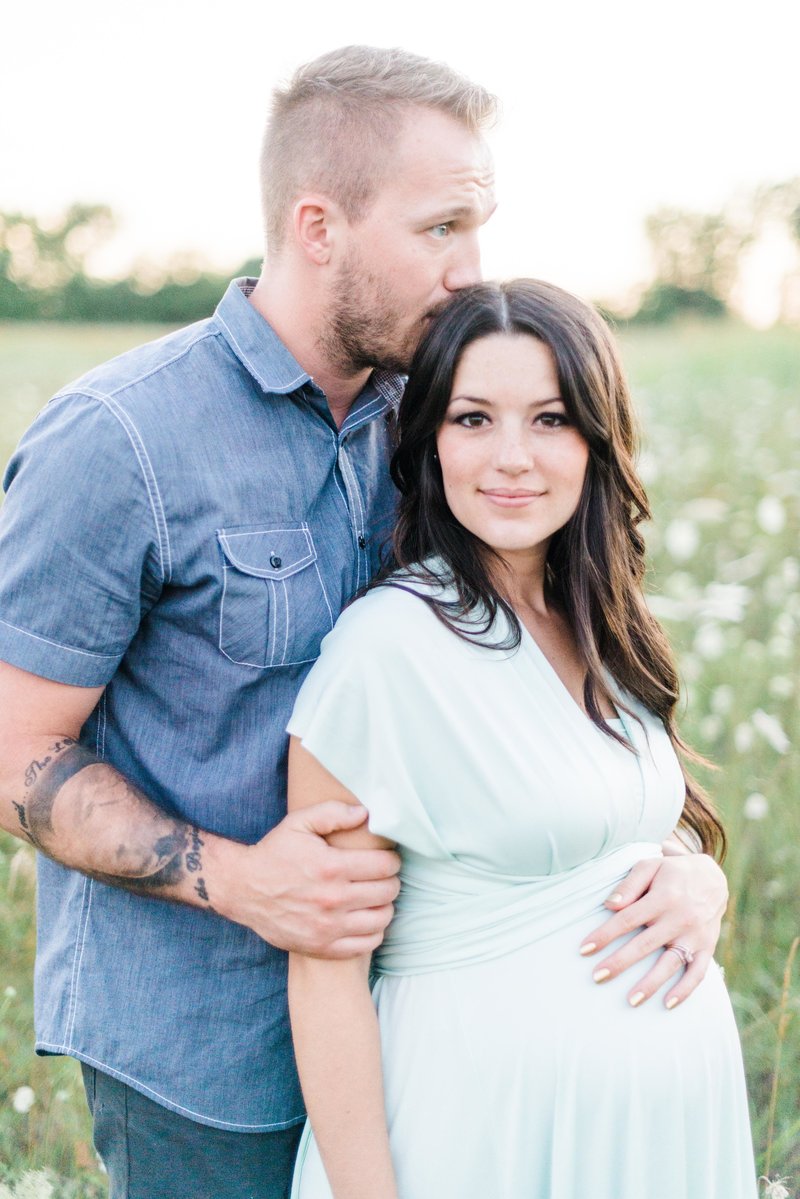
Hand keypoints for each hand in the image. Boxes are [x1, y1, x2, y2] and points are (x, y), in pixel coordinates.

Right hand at [211, 801, 400, 957]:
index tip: (388, 859)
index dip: (392, 860)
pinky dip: (374, 931)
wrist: (243, 890)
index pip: (385, 866)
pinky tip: (365, 918)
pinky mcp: (323, 947)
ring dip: (385, 906)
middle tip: (383, 877)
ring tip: (376, 897)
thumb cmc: (275, 853)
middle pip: (387, 892)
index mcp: (331, 867)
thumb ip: (333, 813)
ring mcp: (328, 927)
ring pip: (382, 919)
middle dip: (391, 881)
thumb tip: (365, 813)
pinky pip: (367, 944)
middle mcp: (333, 899)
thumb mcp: (299, 823)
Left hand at [579, 854, 727, 1008]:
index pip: (628, 919)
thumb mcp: (651, 866)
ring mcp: (695, 936)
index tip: (584, 948)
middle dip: (620, 962)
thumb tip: (609, 905)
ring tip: (630, 1000)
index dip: (605, 934)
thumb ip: (630, 884)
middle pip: (645, 944)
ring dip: (651, 984)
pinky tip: (668, 1004)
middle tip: (597, 977)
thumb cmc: (673, 872)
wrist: (714, 877)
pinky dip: (685, 990)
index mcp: (663, 897)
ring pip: (671, 963)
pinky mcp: (707, 947)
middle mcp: (679, 918)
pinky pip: (698, 972)